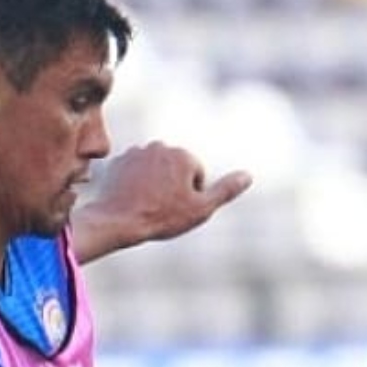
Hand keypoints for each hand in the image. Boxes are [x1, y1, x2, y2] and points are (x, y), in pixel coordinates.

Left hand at [79, 141, 250, 253]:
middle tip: (163, 207)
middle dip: (174, 185)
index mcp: (182, 155)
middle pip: (176, 168)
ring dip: (155, 183)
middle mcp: (159, 146)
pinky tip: (133, 198)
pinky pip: (135, 171)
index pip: (197, 175)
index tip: (179, 207)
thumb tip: (248, 175)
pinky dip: (136, 182)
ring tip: (148, 204)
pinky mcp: (119, 160)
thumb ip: (226, 189)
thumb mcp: (202, 208)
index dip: (192, 195)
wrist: (119, 221)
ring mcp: (136, 151)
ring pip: (155, 169)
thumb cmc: (163, 217)